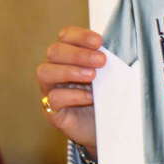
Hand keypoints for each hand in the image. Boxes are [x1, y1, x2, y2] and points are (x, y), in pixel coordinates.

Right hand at [36, 26, 105, 155]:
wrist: (105, 127)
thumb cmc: (106, 96)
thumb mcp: (109, 74)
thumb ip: (108, 60)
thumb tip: (117, 48)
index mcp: (69, 55)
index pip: (66, 36)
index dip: (80, 35)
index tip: (99, 41)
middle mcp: (55, 69)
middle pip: (54, 51)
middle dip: (79, 54)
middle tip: (101, 61)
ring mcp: (50, 89)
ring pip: (45, 72)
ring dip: (70, 71)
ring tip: (93, 76)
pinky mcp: (51, 111)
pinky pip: (53, 98)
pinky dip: (73, 95)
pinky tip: (89, 97)